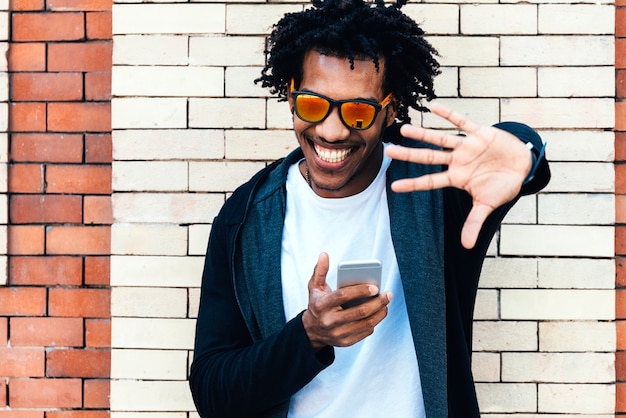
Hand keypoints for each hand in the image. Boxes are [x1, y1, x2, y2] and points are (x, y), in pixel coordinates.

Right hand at [301, 253, 391, 350]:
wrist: (312, 331)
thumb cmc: (317, 304)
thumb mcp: (314, 287)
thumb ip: (320, 271)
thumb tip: (324, 254)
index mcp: (321, 305)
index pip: (343, 296)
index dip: (361, 291)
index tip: (375, 286)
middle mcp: (329, 321)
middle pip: (359, 312)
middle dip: (377, 302)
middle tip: (388, 294)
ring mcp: (338, 334)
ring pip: (365, 323)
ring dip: (380, 313)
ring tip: (386, 303)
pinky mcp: (345, 342)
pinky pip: (365, 332)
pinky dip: (374, 322)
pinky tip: (379, 313)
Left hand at [385, 102, 531, 249]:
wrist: (523, 166)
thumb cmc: (503, 185)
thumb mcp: (488, 205)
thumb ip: (474, 222)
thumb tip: (466, 246)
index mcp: (457, 178)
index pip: (430, 182)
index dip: (413, 184)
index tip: (393, 186)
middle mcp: (457, 161)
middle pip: (429, 158)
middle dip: (409, 155)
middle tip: (389, 151)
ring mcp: (466, 147)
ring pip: (440, 140)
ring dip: (423, 135)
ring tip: (404, 129)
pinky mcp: (480, 133)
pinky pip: (462, 122)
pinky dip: (449, 115)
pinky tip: (433, 106)